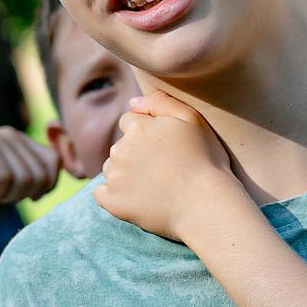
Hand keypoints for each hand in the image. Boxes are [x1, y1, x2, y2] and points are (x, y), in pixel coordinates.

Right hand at [0, 127, 59, 214]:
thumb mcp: (14, 183)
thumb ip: (37, 176)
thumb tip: (76, 174)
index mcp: (23, 141)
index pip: (54, 164)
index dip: (44, 186)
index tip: (24, 195)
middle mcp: (12, 135)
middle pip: (42, 174)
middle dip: (22, 194)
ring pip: (25, 179)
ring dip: (6, 195)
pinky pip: (4, 179)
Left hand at [95, 92, 234, 240]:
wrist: (205, 204)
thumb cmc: (205, 160)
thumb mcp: (191, 119)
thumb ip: (160, 102)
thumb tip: (132, 102)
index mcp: (137, 127)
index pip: (129, 122)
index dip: (147, 133)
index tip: (164, 148)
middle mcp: (120, 149)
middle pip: (120, 146)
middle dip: (135, 153)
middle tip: (163, 169)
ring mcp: (115, 176)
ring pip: (112, 168)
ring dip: (125, 173)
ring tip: (154, 185)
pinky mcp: (113, 202)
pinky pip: (102, 193)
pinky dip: (114, 195)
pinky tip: (135, 199)